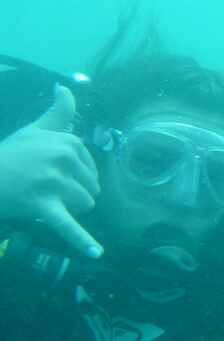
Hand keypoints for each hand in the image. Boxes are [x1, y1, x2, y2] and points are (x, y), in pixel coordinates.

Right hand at [0, 85, 102, 257]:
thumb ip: (58, 112)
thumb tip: (66, 86)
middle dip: (72, 195)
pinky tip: (96, 254)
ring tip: (41, 199)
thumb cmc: (11, 156)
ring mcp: (53, 182)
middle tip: (42, 187)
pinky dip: (82, 241)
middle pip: (91, 190)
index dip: (74, 179)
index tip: (49, 174)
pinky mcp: (43, 205)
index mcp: (69, 143)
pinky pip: (67, 225)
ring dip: (67, 209)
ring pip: (84, 206)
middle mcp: (64, 159)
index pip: (92, 172)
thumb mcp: (36, 130)